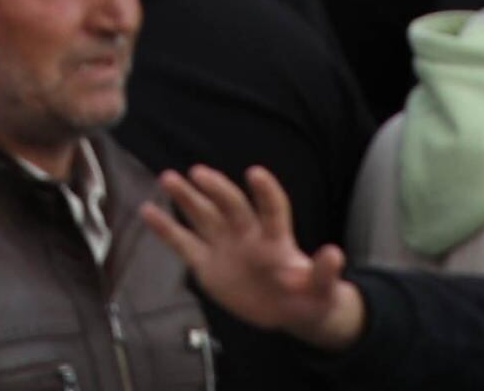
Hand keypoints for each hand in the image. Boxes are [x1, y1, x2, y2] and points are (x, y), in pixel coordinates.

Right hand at [142, 165, 364, 350]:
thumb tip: (335, 254)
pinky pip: (184, 244)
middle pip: (231, 206)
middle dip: (217, 190)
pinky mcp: (207, 265)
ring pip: (204, 216)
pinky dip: (166, 229)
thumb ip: (324, 272)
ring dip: (187, 198)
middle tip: (199, 174)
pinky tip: (148, 211)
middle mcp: (247, 234)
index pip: (271, 209)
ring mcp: (225, 246)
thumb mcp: (322, 289)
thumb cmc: (310, 294)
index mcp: (276, 238)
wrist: (288, 309)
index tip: (255, 174)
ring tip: (168, 179)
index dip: (265, 192)